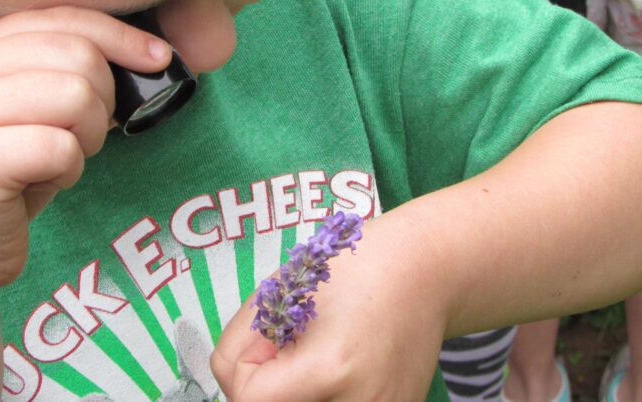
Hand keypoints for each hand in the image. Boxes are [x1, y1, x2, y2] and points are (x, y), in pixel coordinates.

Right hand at [0, 6, 170, 294]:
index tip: (159, 59)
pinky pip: (63, 148)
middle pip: (81, 56)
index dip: (123, 37)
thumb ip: (73, 70)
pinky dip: (70, 170)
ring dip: (88, 137)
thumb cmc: (10, 173)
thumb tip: (149, 54)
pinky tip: (44, 180)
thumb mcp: (39, 108)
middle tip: (83, 135)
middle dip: (104, 100)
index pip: (69, 18)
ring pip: (77, 97)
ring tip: (59, 158)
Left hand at [211, 215, 447, 401]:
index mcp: (329, 369)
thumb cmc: (351, 269)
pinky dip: (324, 395)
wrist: (424, 271)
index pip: (248, 398)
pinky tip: (342, 365)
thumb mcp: (282, 292)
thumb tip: (234, 387)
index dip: (246, 365)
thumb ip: (242, 343)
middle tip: (291, 348)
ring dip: (294, 392)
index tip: (269, 336)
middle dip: (268, 385)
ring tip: (317, 354)